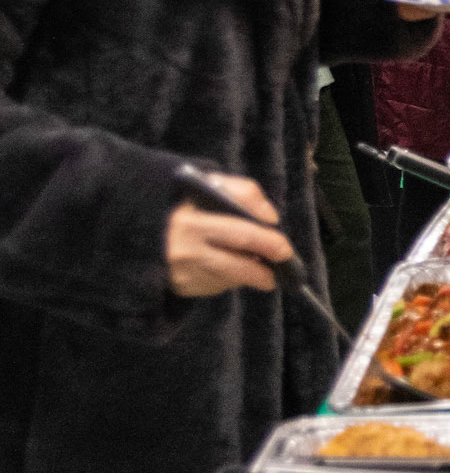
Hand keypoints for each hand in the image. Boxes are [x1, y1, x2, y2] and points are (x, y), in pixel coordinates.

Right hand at [165, 174, 291, 297]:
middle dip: (264, 269)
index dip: (268, 243)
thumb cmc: (185, 203)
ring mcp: (183, 273)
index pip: (241, 234)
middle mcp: (185, 250)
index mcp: (193, 221)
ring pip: (230, 279)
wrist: (141, 227)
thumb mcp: (209, 185)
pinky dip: (229, 278)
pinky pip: (217, 286)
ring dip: (250, 275)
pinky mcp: (182, 287)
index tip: (285, 249)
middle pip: (238, 266)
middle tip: (281, 266)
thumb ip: (244, 193)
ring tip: (262, 269)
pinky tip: (228, 266)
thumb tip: (270, 218)